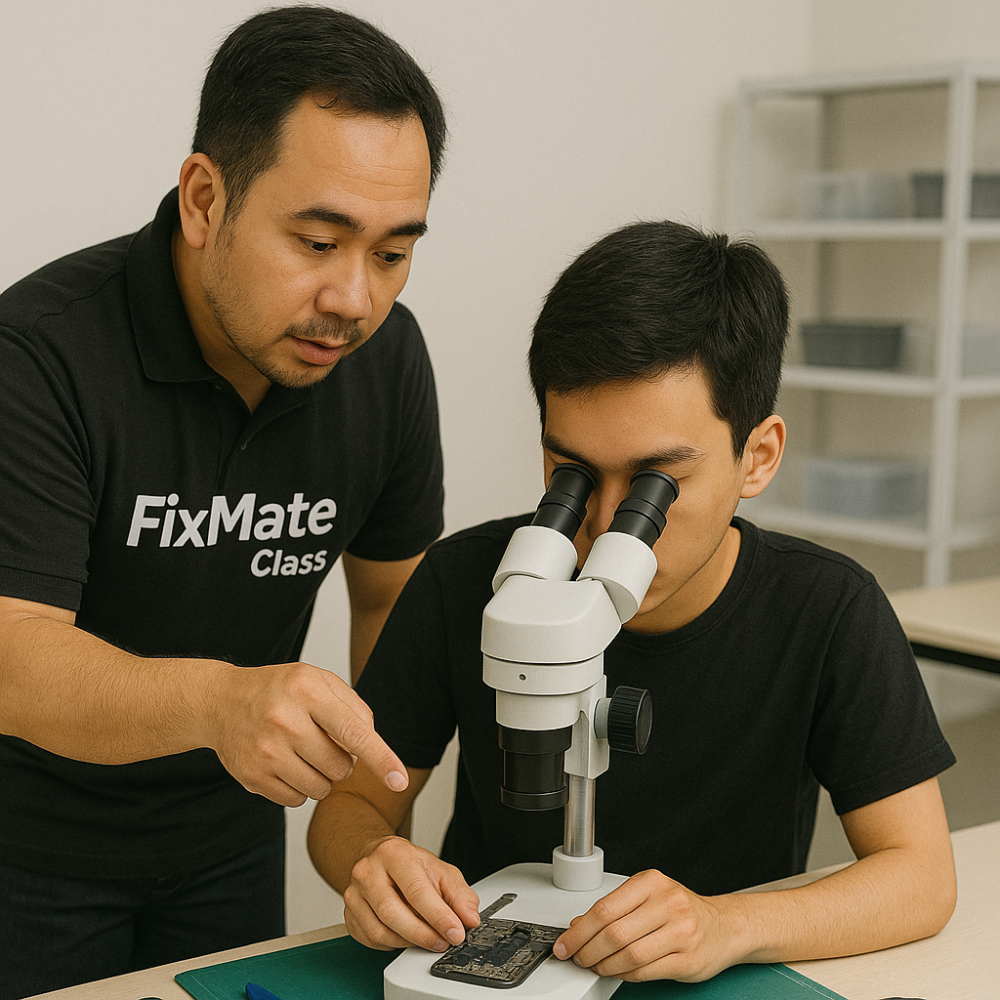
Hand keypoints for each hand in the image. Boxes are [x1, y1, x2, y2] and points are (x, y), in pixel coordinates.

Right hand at [207, 661, 408, 806]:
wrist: (221, 702)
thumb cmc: (281, 690)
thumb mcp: (318, 680)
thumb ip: (354, 708)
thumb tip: (372, 746)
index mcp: (307, 690)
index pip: (353, 731)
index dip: (381, 758)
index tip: (400, 781)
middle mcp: (284, 720)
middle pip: (341, 767)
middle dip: (342, 761)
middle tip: (322, 741)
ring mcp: (265, 751)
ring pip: (321, 788)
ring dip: (322, 776)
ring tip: (303, 751)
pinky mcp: (251, 776)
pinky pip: (297, 800)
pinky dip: (299, 787)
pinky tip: (285, 763)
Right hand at [344, 836, 480, 951]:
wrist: (380, 859)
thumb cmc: (410, 865)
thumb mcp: (441, 871)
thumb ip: (459, 894)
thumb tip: (470, 918)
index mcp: (394, 854)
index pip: (416, 890)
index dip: (438, 916)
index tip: (455, 933)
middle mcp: (368, 871)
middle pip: (393, 913)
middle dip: (423, 934)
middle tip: (443, 942)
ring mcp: (354, 893)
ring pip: (379, 931)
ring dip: (408, 942)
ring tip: (427, 939)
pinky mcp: (349, 914)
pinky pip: (370, 940)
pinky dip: (392, 944)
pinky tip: (405, 936)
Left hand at [553, 869, 736, 982]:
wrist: (725, 926)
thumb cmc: (681, 909)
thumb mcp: (648, 897)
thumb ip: (615, 908)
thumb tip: (579, 924)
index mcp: (652, 882)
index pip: (605, 908)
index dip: (579, 930)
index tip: (565, 942)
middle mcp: (668, 903)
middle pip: (613, 933)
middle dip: (587, 950)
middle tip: (577, 957)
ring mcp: (681, 932)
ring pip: (628, 955)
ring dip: (605, 966)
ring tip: (596, 966)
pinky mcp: (688, 960)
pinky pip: (645, 972)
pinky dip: (625, 975)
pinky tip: (618, 971)